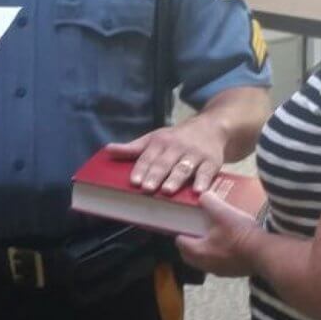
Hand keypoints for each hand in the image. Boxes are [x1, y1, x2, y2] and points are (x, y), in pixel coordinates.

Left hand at [106, 118, 223, 194]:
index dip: (141, 168)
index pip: (148, 156)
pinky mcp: (211, 162)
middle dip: (155, 175)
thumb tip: (108, 150)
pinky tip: (198, 192)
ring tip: (167, 190)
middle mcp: (177, 147)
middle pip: (164, 163)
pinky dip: (203, 181)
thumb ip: (133, 148)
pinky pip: (206, 172)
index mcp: (160, 142)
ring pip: (184, 168)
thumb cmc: (176, 138)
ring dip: (175, 179)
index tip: (133, 181)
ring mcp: (195, 154)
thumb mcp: (154, 139)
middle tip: (147, 188)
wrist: (210, 127)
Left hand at [176, 191, 258, 276]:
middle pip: (189, 255)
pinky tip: (229, 244)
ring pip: (204, 261)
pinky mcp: (233, 273)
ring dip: (205, 250)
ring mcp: (220, 271)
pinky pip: (219, 264)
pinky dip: (219, 255)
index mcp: (198, 251)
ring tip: (213, 236)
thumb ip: (208, 201)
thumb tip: (203, 195)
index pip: (180, 242)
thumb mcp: (222, 212)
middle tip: (195, 230)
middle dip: (189, 243)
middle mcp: (206, 265)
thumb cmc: (240, 234)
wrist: (265, 253)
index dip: (180, 231)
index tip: (183, 223)